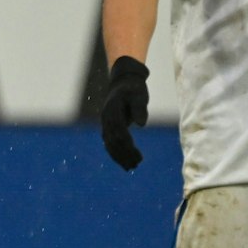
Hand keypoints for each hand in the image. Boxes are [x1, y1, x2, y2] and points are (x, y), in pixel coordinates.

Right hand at [99, 55, 150, 170]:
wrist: (123, 80)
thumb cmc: (134, 88)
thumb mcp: (139, 95)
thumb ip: (140, 108)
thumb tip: (141, 124)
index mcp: (113, 111)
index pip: (120, 134)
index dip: (129, 147)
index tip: (139, 158)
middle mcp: (106, 118)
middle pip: (113, 141)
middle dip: (124, 155)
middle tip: (135, 166)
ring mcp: (105, 122)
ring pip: (109, 144)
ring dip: (119, 157)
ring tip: (130, 167)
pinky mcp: (108, 125)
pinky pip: (109, 142)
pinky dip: (115, 152)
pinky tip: (124, 160)